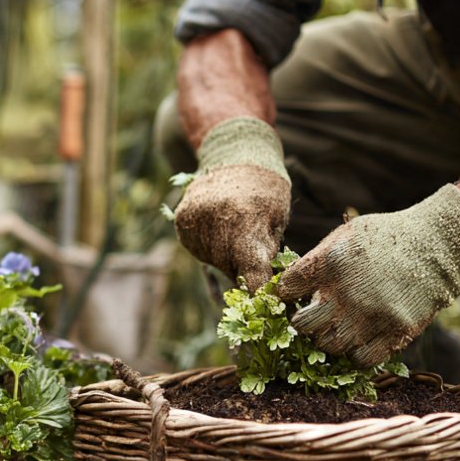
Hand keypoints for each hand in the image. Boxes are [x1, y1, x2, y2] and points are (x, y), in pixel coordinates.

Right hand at [173, 117, 290, 287]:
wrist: (235, 154)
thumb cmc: (266, 190)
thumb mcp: (277, 221)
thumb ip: (268, 255)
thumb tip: (264, 292)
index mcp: (246, 223)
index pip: (251, 273)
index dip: (257, 293)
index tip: (264, 306)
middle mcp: (216, 223)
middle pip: (230, 269)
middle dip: (243, 269)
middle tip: (253, 250)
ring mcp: (195, 222)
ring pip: (212, 260)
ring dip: (226, 257)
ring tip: (235, 230)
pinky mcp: (182, 221)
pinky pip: (197, 248)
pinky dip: (210, 246)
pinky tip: (219, 227)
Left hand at [275, 184, 459, 366]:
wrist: (438, 244)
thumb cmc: (386, 237)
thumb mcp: (345, 236)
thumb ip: (317, 261)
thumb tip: (288, 286)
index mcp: (330, 263)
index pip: (286, 289)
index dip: (285, 295)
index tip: (292, 296)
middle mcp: (347, 292)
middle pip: (303, 325)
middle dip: (304, 322)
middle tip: (314, 317)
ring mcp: (371, 316)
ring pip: (330, 346)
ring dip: (329, 339)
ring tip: (339, 327)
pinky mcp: (395, 332)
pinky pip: (362, 359)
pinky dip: (356, 353)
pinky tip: (360, 338)